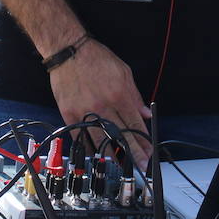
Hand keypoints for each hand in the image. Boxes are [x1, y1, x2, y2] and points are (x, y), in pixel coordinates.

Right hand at [48, 38, 153, 167]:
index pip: (135, 123)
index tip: (149, 152)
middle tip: (141, 165)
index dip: (144, 140)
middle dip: (133, 153)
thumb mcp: (123, 71)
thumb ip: (135, 95)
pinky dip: (89, 147)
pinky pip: (80, 136)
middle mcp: (103, 105)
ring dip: (113, 155)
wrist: (69, 51)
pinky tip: (97, 155)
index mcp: (119, 94)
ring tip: (122, 166)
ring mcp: (85, 111)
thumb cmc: (96, 58)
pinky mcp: (70, 114)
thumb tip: (146, 113)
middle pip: (121, 135)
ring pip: (101, 140)